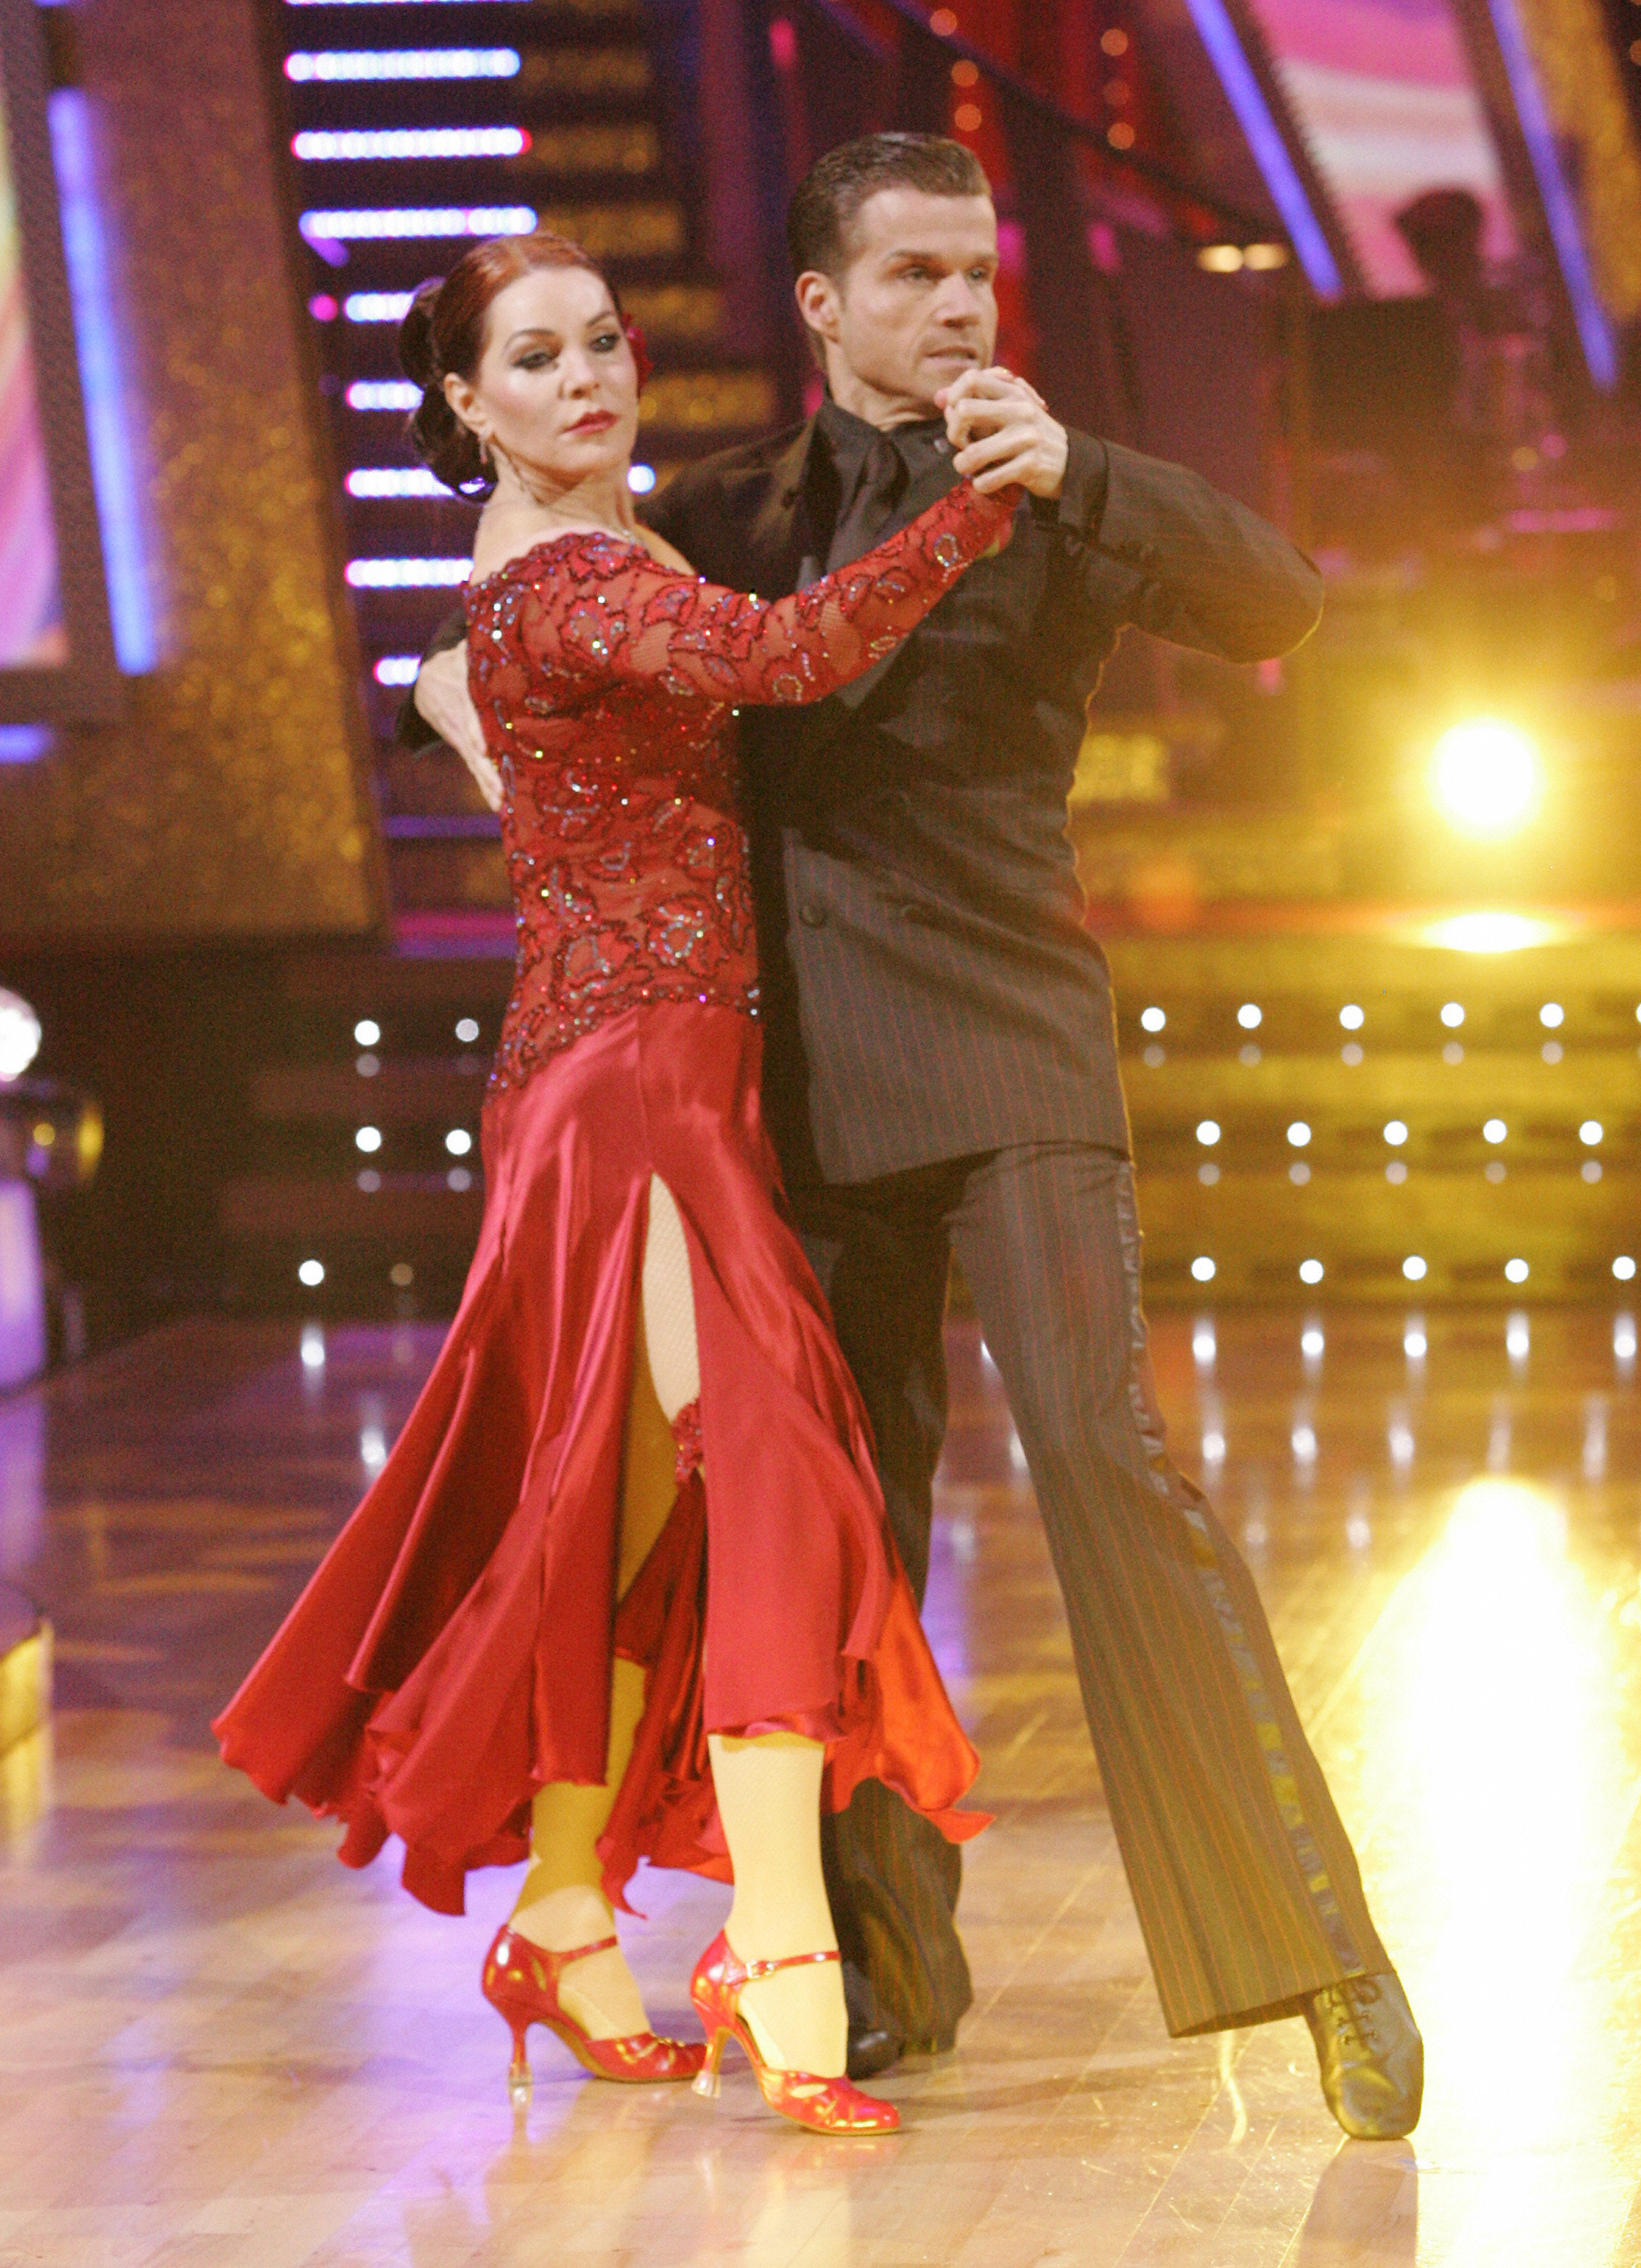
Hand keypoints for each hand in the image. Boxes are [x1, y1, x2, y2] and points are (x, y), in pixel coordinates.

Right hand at [415, 647, 502, 811]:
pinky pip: (472, 764)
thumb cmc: (459, 658)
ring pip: (471, 758)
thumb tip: (498, 638)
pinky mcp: (460, 743)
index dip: (472, 729)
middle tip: (500, 787)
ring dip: (486, 781)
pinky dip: (484, 783)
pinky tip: (497, 804)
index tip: (481, 747)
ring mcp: (456, 732)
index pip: (464, 710)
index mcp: (455, 686)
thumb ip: (479, 649)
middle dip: (484, 766)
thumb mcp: (465, 650)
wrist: (429, 675)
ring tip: (500, 802)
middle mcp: (454, 714)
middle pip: (469, 742)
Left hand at [937, 367, 1067, 499]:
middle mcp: (1019, 410)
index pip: (972, 378)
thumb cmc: (1028, 437)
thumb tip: (938, 397)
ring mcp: (1026, 437)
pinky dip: (980, 485)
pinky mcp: (1030, 465)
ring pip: (973, 454)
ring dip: (962, 465)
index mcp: (1013, 392)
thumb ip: (976, 404)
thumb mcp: (1008, 413)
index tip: (954, 415)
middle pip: (964, 411)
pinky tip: (985, 483)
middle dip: (953, 433)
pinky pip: (988, 480)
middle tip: (961, 445)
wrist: (1070, 462)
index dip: (954, 396)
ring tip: (969, 468)